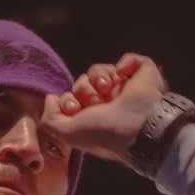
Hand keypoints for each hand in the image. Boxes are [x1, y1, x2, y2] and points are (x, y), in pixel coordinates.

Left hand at [41, 53, 169, 167]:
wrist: (137, 125)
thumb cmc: (104, 133)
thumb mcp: (68, 134)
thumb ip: (51, 120)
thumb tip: (50, 98)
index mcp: (94, 118)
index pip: (73, 99)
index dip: (68, 100)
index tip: (73, 108)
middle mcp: (109, 104)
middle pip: (83, 83)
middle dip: (83, 90)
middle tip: (94, 102)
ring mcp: (126, 88)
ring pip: (101, 70)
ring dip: (99, 78)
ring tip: (106, 90)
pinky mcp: (143, 75)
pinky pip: (130, 60)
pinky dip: (126, 63)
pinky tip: (123, 75)